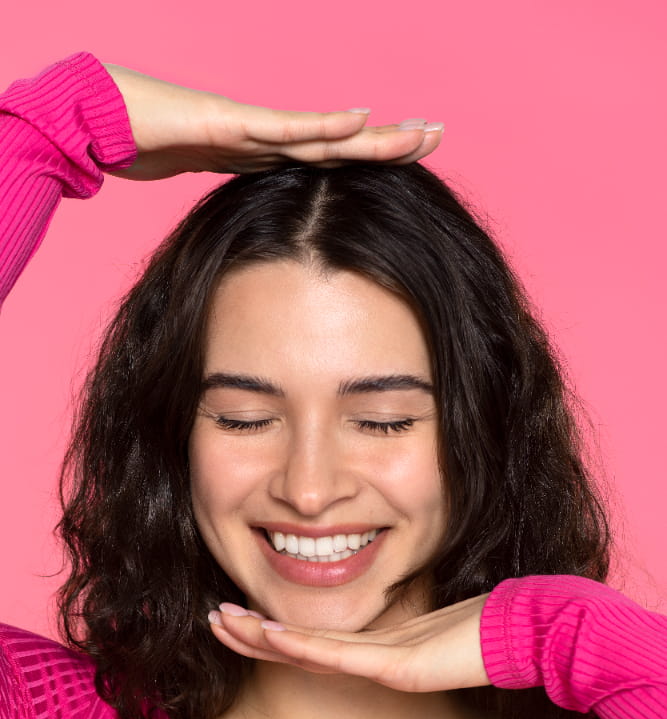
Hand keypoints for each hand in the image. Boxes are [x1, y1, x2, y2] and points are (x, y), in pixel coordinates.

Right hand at [104, 64, 443, 180]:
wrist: (99, 118)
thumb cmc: (144, 142)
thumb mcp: (204, 174)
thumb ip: (235, 183)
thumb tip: (264, 215)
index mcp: (264, 151)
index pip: (330, 157)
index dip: (371, 157)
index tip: (413, 158)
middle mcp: (267, 135)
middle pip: (340, 142)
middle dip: (391, 140)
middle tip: (438, 134)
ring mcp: (250, 126)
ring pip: (324, 134)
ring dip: (373, 136)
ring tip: (418, 133)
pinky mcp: (228, 124)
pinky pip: (281, 128)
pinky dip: (319, 127)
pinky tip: (356, 120)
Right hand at [208, 594, 491, 692]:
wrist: (530, 637)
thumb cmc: (493, 625)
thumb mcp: (447, 612)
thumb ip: (422, 613)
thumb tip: (419, 603)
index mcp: (382, 646)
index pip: (317, 639)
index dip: (276, 629)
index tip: (243, 611)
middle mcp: (376, 659)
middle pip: (301, 648)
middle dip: (255, 635)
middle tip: (213, 620)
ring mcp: (385, 665)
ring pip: (311, 652)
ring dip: (265, 639)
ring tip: (226, 624)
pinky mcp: (400, 667)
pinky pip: (341, 655)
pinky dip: (302, 645)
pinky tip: (273, 634)